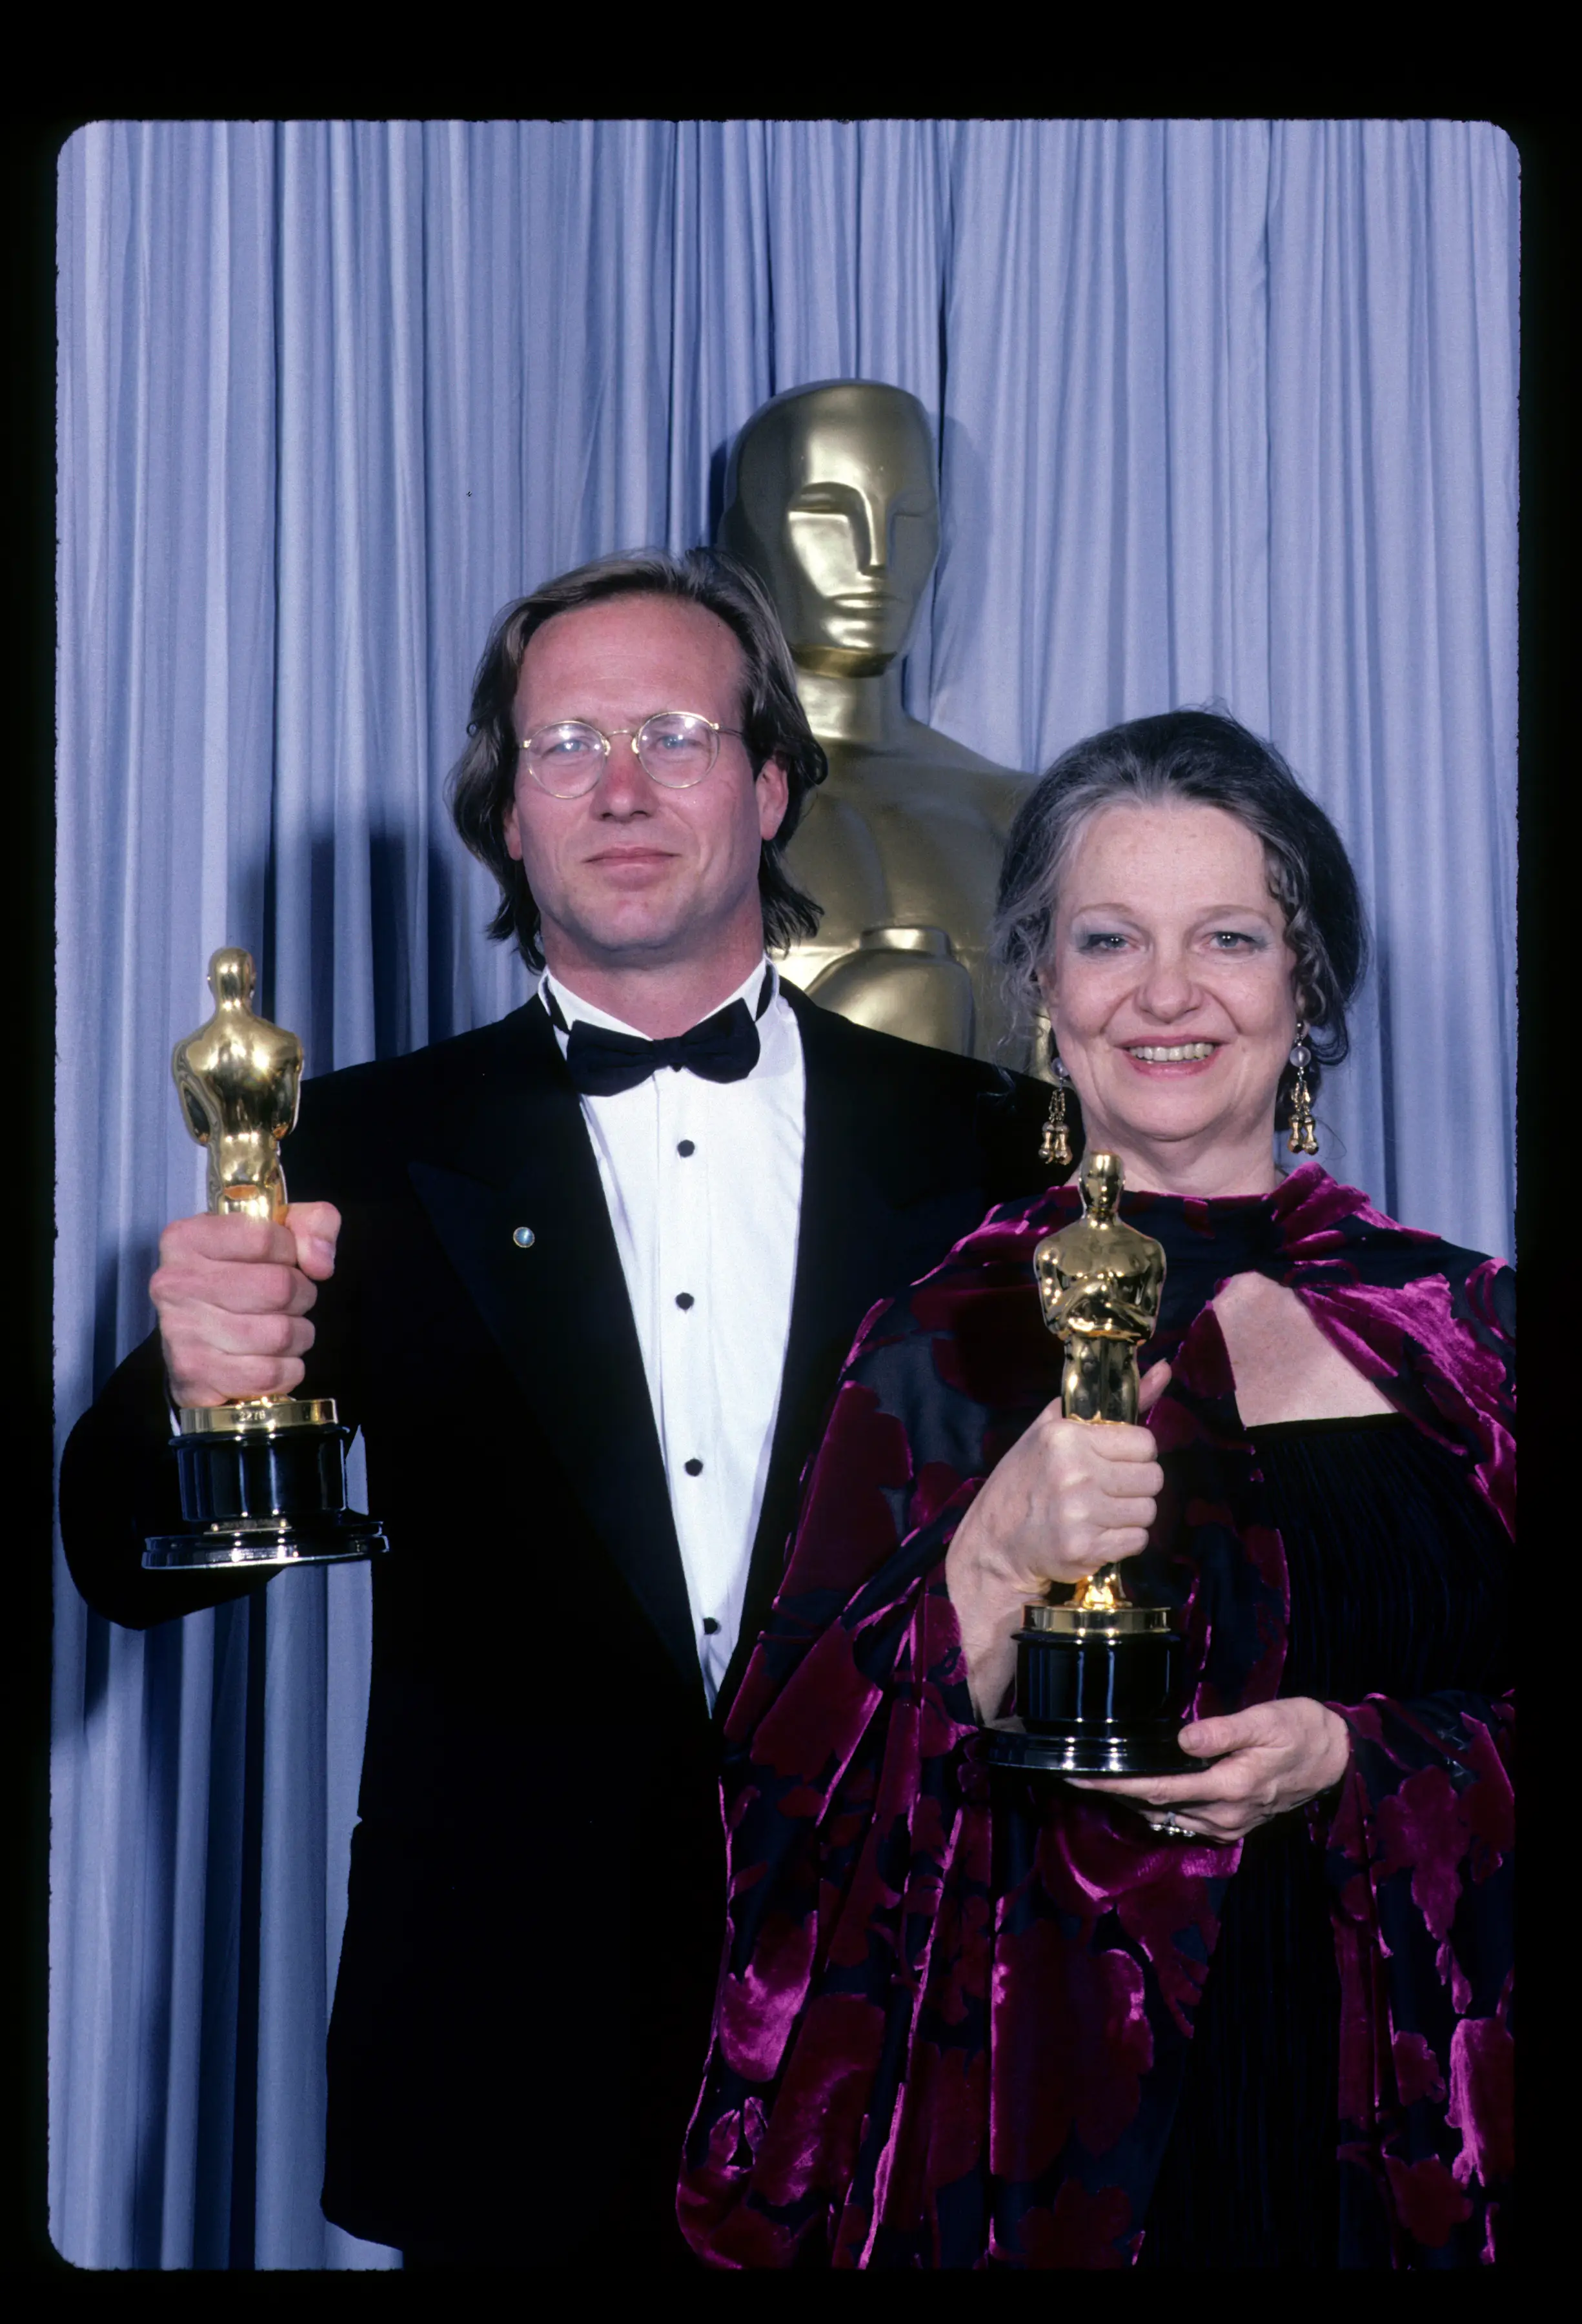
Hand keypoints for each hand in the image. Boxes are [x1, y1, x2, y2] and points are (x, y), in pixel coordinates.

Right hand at [150, 1202, 340, 1406]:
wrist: (196, 1346)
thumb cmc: (239, 1281)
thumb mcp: (276, 1236)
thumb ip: (313, 1224)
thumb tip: (320, 1263)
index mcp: (187, 1239)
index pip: (265, 1238)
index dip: (292, 1252)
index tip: (286, 1262)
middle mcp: (176, 1283)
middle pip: (279, 1287)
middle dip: (302, 1297)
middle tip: (290, 1302)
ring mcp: (181, 1331)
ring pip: (280, 1334)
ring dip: (297, 1335)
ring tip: (281, 1329)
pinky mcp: (196, 1375)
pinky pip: (271, 1374)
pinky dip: (287, 1370)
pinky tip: (272, 1360)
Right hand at [945, 1361, 1170, 1721]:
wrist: (994, 1542)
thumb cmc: (1027, 1479)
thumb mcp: (1056, 1428)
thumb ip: (1113, 1402)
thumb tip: (1165, 1369)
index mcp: (1066, 1436)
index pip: (1145, 1443)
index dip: (1134, 1455)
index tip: (1112, 1461)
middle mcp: (1074, 1472)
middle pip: (1152, 1478)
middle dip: (1135, 1486)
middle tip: (1107, 1490)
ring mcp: (1079, 1513)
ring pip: (1148, 1511)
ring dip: (1130, 1515)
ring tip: (1100, 1513)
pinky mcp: (1084, 1548)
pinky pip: (1137, 1541)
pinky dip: (1123, 1540)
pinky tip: (1097, 1534)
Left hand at [1067, 1697, 1351, 1843]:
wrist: (1336, 1759)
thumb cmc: (1302, 1730)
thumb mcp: (1266, 1720)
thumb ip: (1223, 1731)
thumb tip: (1183, 1740)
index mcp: (1230, 1788)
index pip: (1160, 1789)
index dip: (1118, 1785)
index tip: (1083, 1776)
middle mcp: (1224, 1815)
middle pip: (1156, 1806)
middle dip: (1114, 1793)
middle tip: (1076, 1775)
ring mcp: (1228, 1825)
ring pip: (1167, 1817)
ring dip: (1132, 1801)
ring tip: (1097, 1781)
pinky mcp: (1232, 1825)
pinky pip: (1184, 1821)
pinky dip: (1157, 1807)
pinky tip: (1139, 1791)